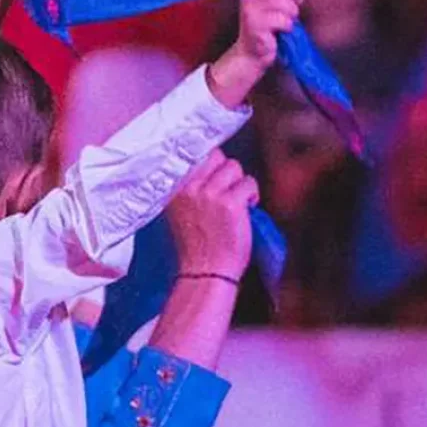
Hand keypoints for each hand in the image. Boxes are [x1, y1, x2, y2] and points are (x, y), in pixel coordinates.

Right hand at [168, 151, 258, 277]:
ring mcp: (209, 194)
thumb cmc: (197, 246)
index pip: (193, 153)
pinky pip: (249, 184)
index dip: (210, 160)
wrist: (206, 273)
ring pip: (234, 167)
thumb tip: (210, 164)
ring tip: (238, 203)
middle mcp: (189, 188)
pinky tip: (246, 211)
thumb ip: (190, 188)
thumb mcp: (181, 211)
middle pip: (216, 156)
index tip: (217, 167)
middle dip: (226, 171)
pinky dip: (252, 195)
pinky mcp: (230, 204)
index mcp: (174, 188)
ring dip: (240, 183)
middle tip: (229, 190)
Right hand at [233, 0, 301, 67]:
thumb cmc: (267, 24)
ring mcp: (250, 9)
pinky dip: (288, 25)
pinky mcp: (255, 26)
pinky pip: (282, 20)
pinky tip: (283, 30)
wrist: (252, 52)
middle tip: (297, 3)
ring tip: (288, 19)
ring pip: (282, 1)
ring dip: (292, 12)